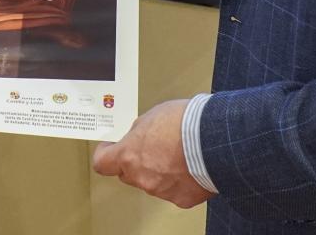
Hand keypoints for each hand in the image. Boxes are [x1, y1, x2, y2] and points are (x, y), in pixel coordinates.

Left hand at [92, 98, 212, 208]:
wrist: (213, 140)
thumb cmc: (184, 124)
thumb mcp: (152, 116)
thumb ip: (139, 131)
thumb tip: (138, 137)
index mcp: (128, 155)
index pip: (102, 163)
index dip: (105, 154)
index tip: (109, 149)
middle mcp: (141, 177)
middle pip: (128, 173)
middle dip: (135, 162)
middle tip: (150, 149)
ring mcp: (161, 190)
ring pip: (152, 183)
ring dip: (159, 172)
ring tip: (177, 155)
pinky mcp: (181, 199)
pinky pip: (174, 190)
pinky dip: (179, 181)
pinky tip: (190, 167)